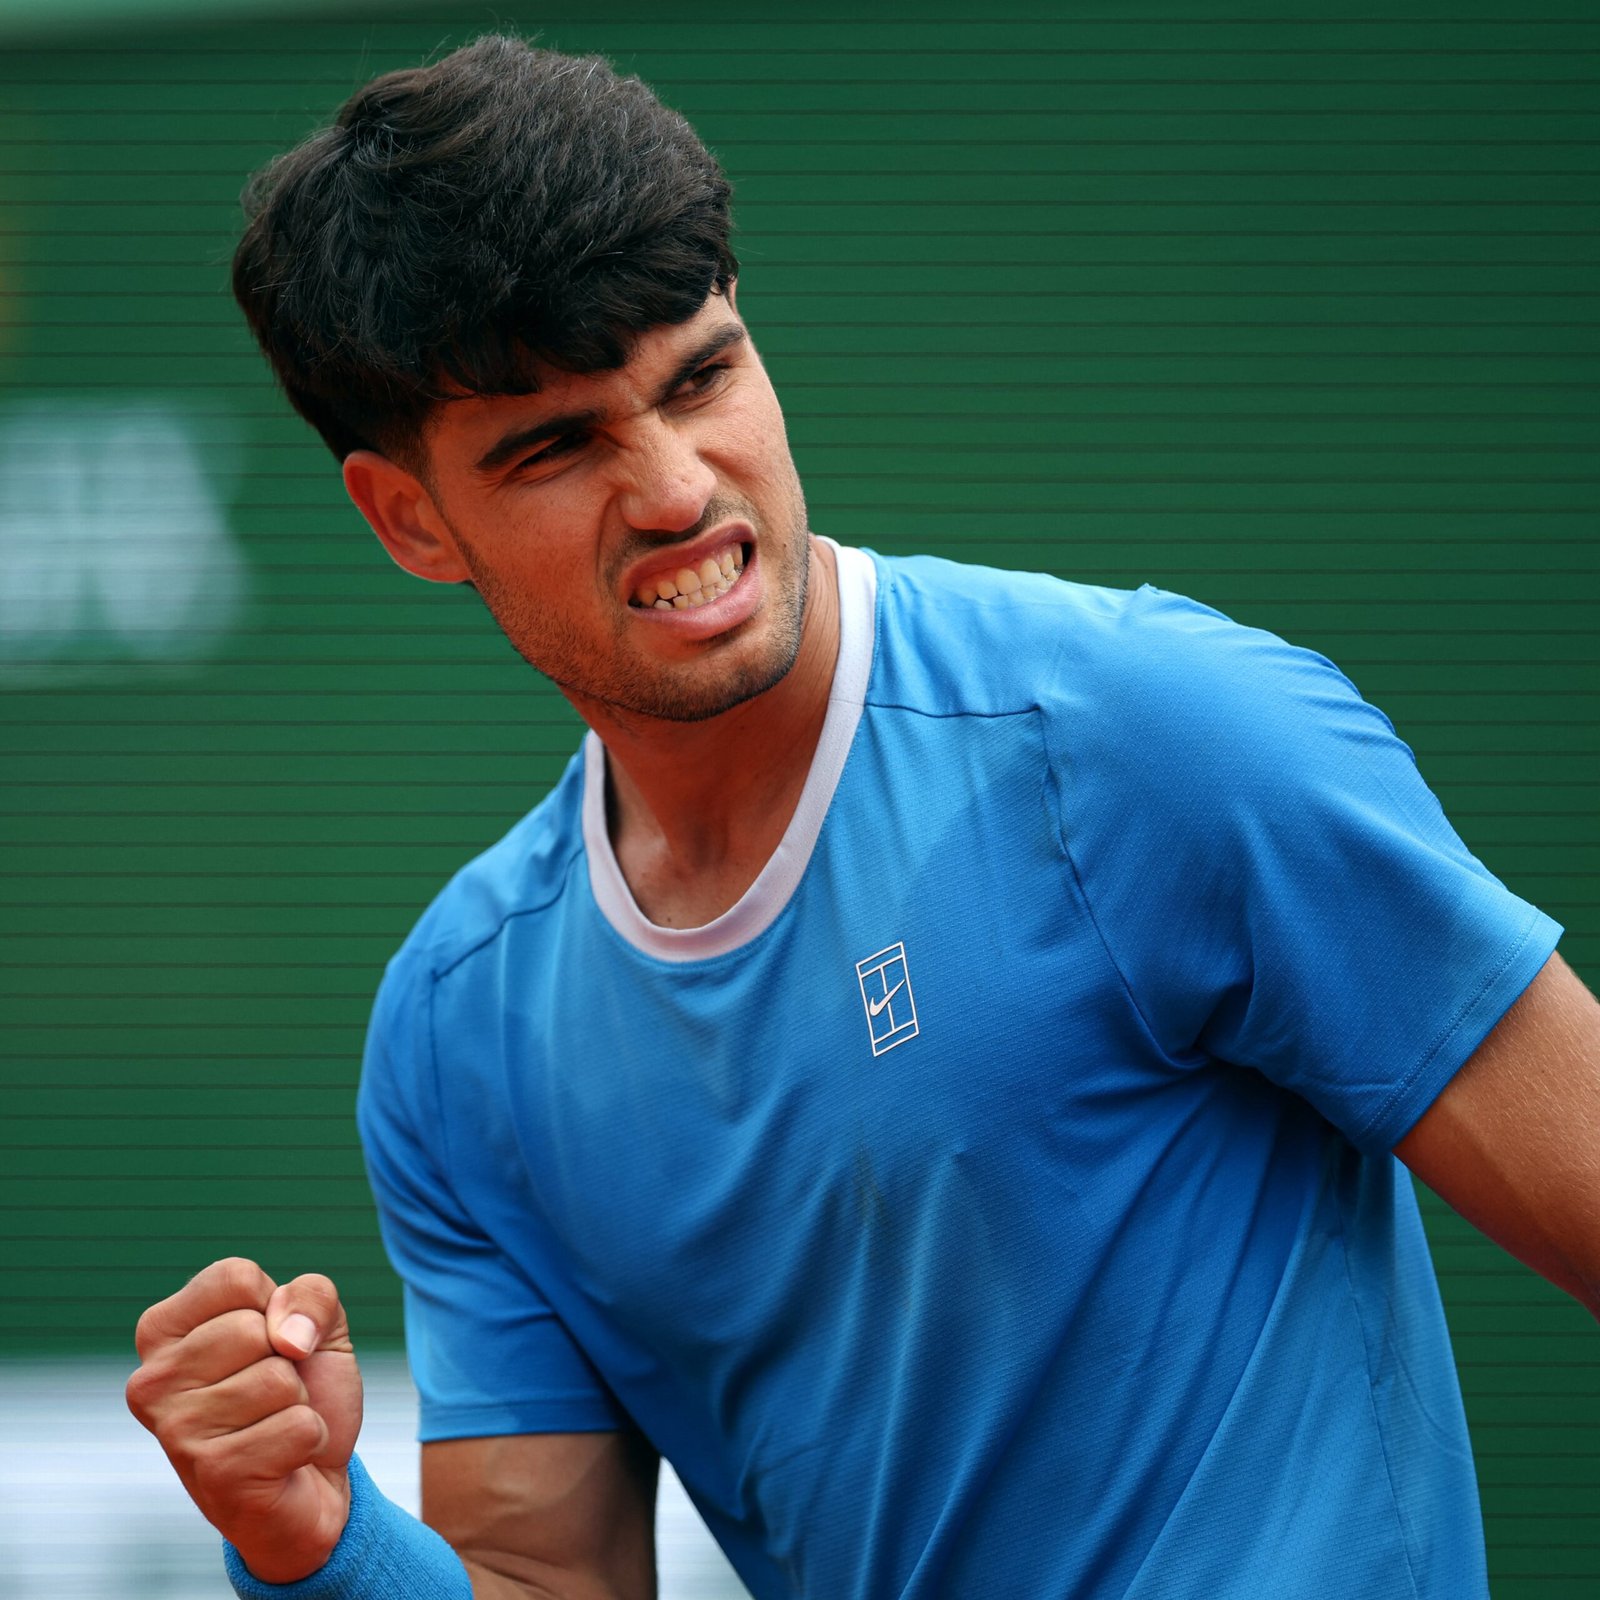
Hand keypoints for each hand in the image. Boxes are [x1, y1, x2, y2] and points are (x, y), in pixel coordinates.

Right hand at [126, 1257, 363, 1583]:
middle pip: (255, 1329)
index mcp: (162, 1331)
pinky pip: (299, 1426)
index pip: (234, 1277)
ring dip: (298, 1402)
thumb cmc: (300, 1392)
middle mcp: (152, 1381)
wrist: (312, 1483)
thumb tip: (288, 1338)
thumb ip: (311, 1295)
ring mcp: (175, 1433)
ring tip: (273, 1426)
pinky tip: (282, 1461)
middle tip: (272, 1394)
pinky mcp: (213, 1476)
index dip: (276, 1306)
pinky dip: (310, 1439)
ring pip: (278, 1379)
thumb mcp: (316, 1323)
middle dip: (288, 1360)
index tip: (267, 1343)